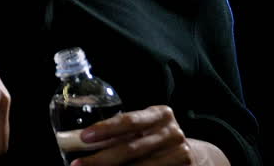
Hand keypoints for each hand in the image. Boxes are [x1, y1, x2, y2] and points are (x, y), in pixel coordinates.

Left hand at [71, 105, 225, 165]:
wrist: (195, 157)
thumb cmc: (156, 139)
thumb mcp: (142, 129)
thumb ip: (117, 133)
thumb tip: (78, 140)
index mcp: (160, 114)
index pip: (129, 120)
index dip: (105, 129)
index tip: (83, 138)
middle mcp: (172, 132)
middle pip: (131, 148)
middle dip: (101, 158)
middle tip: (78, 165)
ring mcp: (181, 154)